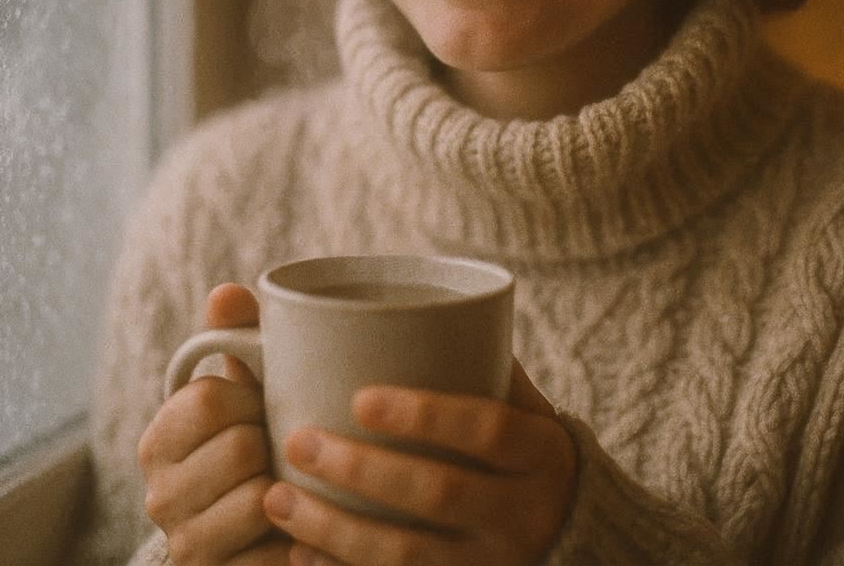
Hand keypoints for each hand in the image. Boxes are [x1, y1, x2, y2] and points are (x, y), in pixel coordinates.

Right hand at [138, 284, 289, 564]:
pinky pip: (277, 553)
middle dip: (276, 442)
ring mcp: (188, 544)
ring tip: (296, 483)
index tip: (263, 403)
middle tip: (285, 445)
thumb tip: (226, 293)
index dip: (252, 396)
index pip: (208, 398)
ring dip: (293, 489)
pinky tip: (302, 526)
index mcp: (160, 438)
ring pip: (260, 500)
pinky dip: (300, 536)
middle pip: (240, 447)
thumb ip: (238, 337)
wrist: (258, 528)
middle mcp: (160, 495)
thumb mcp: (248, 386)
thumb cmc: (257, 436)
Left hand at [262, 360, 577, 565]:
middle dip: (360, 470)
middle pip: (439, 494)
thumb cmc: (521, 445)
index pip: (487, 428)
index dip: (426, 414)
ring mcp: (493, 564)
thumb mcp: (521, 402)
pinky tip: (298, 552)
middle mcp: (525, 514)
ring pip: (407, 556)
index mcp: (541, 451)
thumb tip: (391, 304)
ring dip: (334, 528)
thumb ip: (477, 359)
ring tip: (276, 496)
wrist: (567, 528)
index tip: (359, 398)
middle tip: (297, 441)